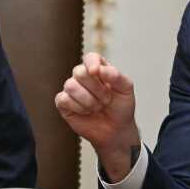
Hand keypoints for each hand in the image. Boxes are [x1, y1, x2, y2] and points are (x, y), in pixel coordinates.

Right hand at [54, 52, 138, 180]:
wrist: (116, 131)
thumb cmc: (121, 108)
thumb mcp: (126, 90)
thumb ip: (116, 76)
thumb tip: (98, 69)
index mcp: (99, 69)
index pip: (90, 57)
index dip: (91, 63)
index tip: (96, 72)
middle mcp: (83, 77)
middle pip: (79, 71)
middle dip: (95, 88)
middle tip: (106, 99)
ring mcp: (72, 89)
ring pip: (70, 85)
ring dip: (88, 100)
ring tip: (97, 107)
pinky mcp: (64, 103)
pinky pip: (63, 99)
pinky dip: (78, 107)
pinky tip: (86, 112)